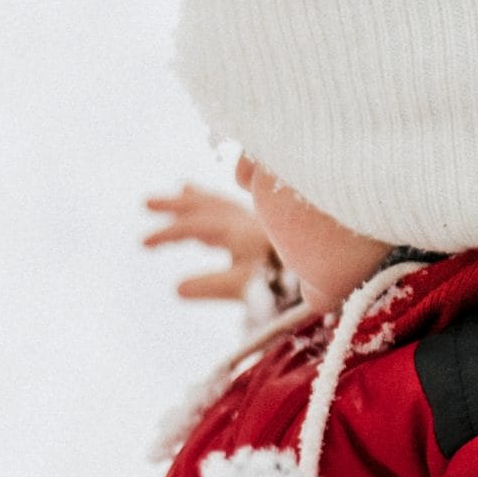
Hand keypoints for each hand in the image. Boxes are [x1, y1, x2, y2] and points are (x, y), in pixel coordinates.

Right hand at [141, 183, 275, 301]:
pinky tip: (226, 210)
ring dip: (201, 198)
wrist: (333, 270)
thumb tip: (177, 288)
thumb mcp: (246, 285)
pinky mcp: (273, 231)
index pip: (196, 226)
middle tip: (147, 202)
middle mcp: (249, 220)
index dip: (168, 233)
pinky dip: (226, 205)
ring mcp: (262, 223)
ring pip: (225, 204)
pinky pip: (241, 210)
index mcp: (239, 230)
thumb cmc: (287, 281)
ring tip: (183, 189)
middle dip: (176, 206)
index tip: (144, 243)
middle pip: (207, 207)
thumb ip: (212, 285)